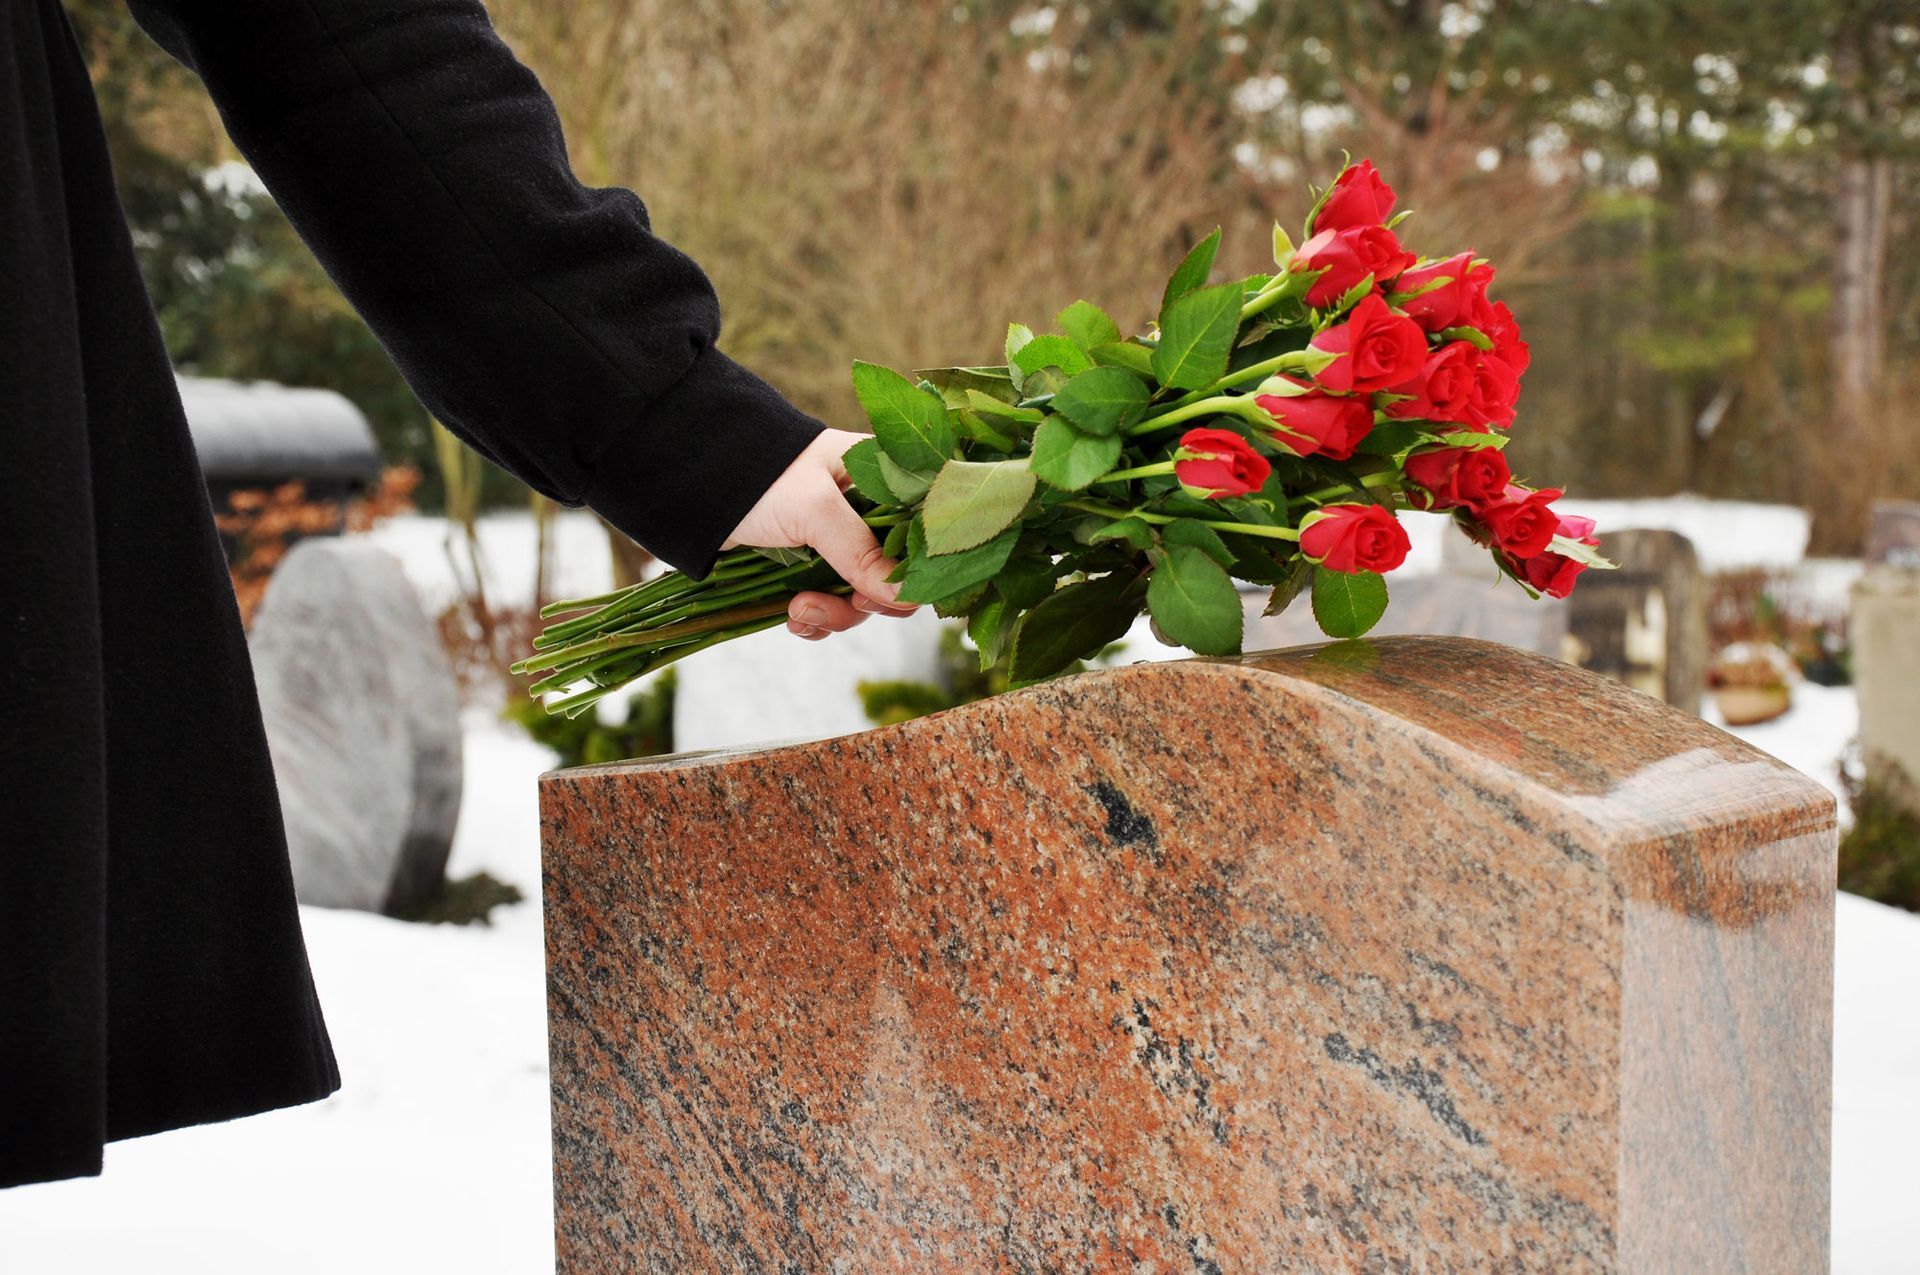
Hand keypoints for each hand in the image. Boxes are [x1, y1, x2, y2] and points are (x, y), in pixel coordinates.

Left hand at [722, 429, 919, 638]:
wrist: (691, 482)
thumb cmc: (758, 476)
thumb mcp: (815, 509)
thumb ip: (861, 551)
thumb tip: (905, 596)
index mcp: (884, 476)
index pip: (926, 527)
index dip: (916, 565)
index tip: (887, 587)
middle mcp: (870, 508)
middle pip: (898, 571)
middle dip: (869, 599)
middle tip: (847, 602)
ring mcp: (840, 539)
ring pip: (864, 596)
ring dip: (835, 614)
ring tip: (798, 610)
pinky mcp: (812, 565)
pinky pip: (833, 605)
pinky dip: (816, 619)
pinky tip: (791, 616)